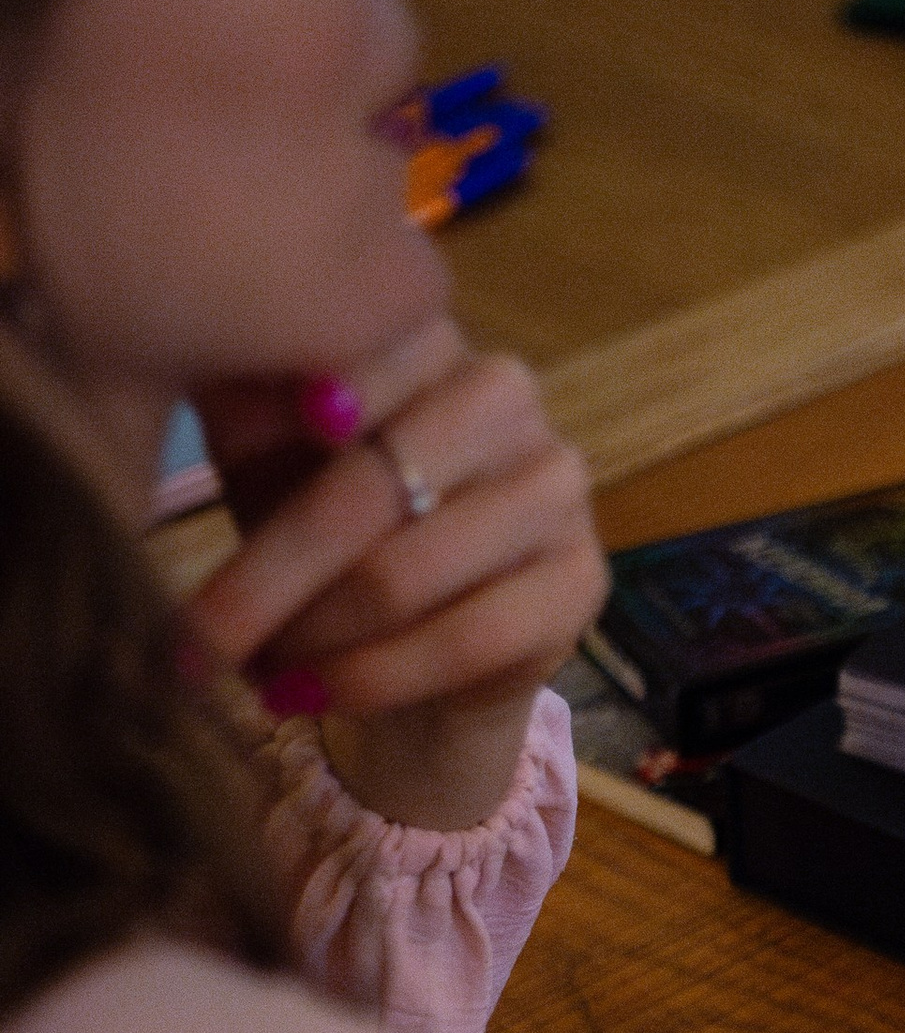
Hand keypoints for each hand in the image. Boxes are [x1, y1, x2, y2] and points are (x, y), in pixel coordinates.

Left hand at [187, 316, 604, 832]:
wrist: (419, 636)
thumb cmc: (326, 526)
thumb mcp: (268, 457)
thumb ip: (247, 408)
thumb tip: (210, 367)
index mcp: (426, 337)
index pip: (355, 361)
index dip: (288, 420)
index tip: (230, 476)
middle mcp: (507, 392)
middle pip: (369, 487)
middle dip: (268, 579)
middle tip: (193, 642)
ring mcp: (557, 485)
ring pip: (411, 573)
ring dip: (314, 638)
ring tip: (254, 672)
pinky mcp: (582, 580)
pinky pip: (467, 640)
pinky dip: (372, 680)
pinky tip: (309, 695)